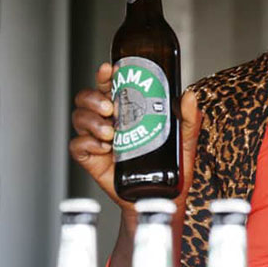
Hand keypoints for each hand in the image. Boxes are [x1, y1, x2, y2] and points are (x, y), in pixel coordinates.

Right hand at [69, 62, 201, 223]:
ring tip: (110, 132)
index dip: (105, 75)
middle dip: (94, 98)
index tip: (108, 69)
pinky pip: (77, 145)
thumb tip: (189, 96)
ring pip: (79, 118)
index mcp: (129, 110)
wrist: (162, 197)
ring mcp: (99, 139)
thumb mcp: (186, 139)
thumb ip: (190, 118)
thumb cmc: (172, 166)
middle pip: (87, 98)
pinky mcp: (91, 159)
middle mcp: (110, 120)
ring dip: (91, 121)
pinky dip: (87, 143)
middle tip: (110, 108)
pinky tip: (103, 147)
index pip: (111, 85)